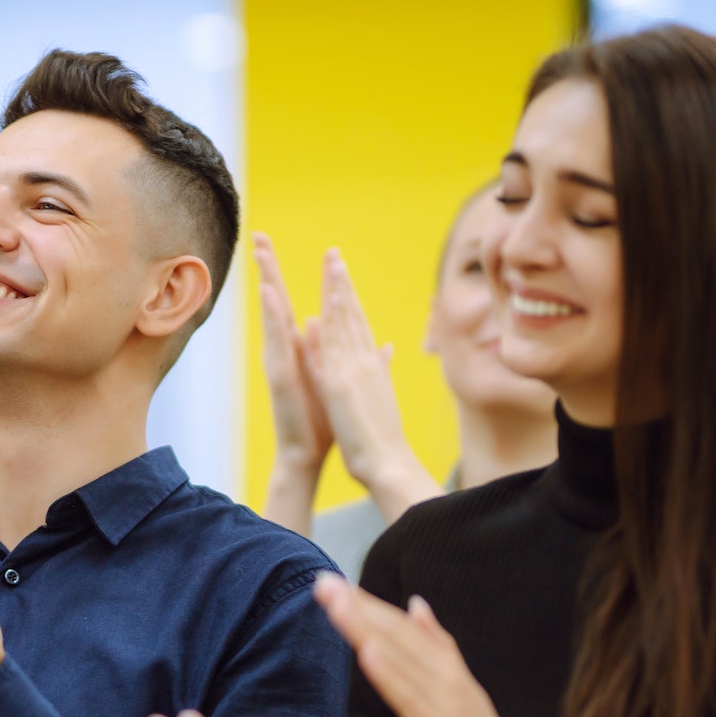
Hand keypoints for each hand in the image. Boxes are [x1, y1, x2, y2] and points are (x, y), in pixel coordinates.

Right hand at [256, 234, 331, 535]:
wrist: (306, 454)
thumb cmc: (319, 421)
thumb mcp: (330, 376)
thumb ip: (329, 349)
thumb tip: (326, 322)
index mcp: (298, 349)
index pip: (290, 304)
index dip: (286, 276)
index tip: (277, 250)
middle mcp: (283, 350)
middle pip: (274, 301)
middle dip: (268, 268)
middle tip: (259, 236)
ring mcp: (278, 361)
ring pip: (271, 314)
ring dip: (266, 282)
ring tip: (260, 253)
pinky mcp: (278, 375)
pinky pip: (275, 340)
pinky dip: (272, 315)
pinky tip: (268, 293)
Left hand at [305, 249, 443, 521]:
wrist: (387, 463)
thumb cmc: (382, 436)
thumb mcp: (378, 395)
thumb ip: (380, 367)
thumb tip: (385, 347)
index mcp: (370, 365)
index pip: (359, 324)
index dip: (350, 297)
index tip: (342, 273)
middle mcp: (365, 361)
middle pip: (353, 314)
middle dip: (343, 283)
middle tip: (335, 253)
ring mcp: (355, 368)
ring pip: (347, 322)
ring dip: (338, 289)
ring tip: (332, 261)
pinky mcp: (343, 381)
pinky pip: (337, 343)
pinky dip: (334, 318)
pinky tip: (328, 298)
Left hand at [314, 572, 548, 716]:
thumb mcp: (460, 685)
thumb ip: (437, 645)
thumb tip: (416, 603)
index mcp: (447, 665)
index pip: (402, 626)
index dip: (368, 603)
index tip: (333, 582)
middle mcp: (446, 676)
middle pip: (398, 634)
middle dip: (359, 606)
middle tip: (322, 582)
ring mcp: (444, 701)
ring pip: (400, 658)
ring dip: (366, 628)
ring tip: (336, 603)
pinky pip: (408, 698)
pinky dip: (388, 672)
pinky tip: (366, 651)